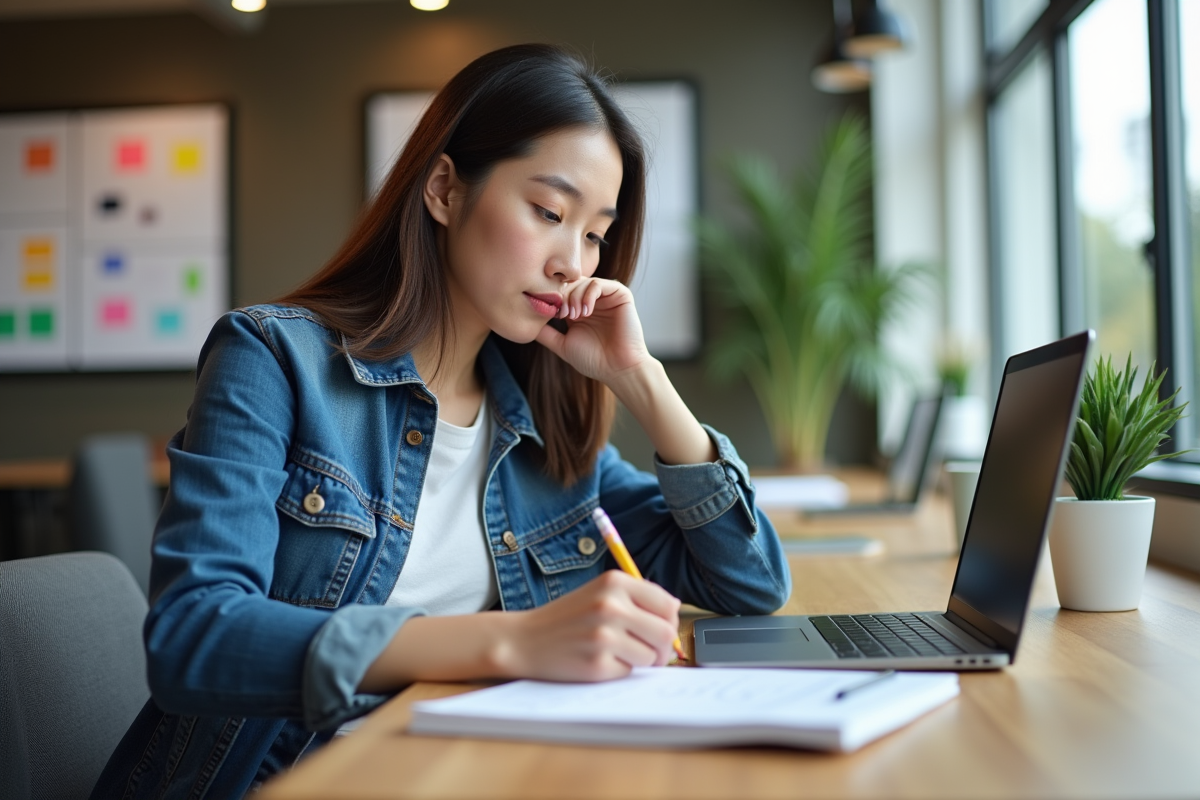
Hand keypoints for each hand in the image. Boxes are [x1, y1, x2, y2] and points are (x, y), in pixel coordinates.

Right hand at [497, 570, 681, 681]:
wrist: (524, 639)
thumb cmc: (567, 618)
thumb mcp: (599, 593)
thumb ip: (636, 597)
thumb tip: (676, 609)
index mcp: (614, 582)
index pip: (667, 604)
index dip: (669, 621)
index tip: (659, 629)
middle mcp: (610, 605)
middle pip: (666, 633)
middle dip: (663, 647)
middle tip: (649, 652)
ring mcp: (603, 635)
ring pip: (652, 656)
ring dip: (641, 660)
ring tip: (617, 653)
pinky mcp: (597, 663)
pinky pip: (630, 672)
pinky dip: (620, 670)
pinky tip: (600, 661)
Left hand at [534, 277, 650, 383]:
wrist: (618, 368)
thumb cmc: (593, 360)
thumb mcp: (562, 344)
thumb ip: (545, 333)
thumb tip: (524, 324)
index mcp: (579, 309)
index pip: (561, 291)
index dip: (553, 298)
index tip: (551, 314)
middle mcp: (593, 300)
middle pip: (570, 283)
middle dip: (562, 296)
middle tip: (562, 314)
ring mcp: (607, 297)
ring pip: (583, 281)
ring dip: (574, 297)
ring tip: (574, 316)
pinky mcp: (621, 295)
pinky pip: (599, 284)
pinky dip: (589, 295)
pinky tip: (586, 311)